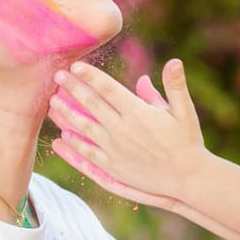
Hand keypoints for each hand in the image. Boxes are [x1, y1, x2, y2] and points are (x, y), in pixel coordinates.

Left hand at [49, 59, 205, 207]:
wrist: (188, 178)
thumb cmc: (188, 142)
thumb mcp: (185, 111)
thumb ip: (175, 86)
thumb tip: (173, 61)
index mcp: (138, 113)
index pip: (108, 88)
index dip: (90, 76)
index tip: (75, 66)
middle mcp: (122, 130)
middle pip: (91, 105)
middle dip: (72, 89)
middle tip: (57, 76)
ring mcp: (115, 150)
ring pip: (83, 129)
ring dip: (66, 115)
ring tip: (52, 104)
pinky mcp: (113, 169)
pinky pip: (87, 155)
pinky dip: (72, 147)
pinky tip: (60, 139)